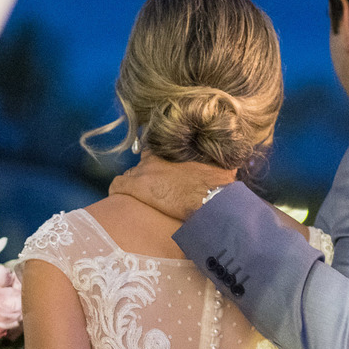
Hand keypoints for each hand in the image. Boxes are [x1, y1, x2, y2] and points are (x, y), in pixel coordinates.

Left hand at [108, 154, 235, 220]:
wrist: (209, 199)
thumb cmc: (217, 185)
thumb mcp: (220, 167)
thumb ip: (219, 161)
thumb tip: (230, 159)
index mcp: (175, 152)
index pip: (159, 149)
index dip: (160, 161)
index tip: (163, 171)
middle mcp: (157, 157)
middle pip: (144, 162)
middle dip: (147, 174)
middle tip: (155, 187)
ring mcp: (145, 171)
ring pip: (130, 174)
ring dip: (134, 184)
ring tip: (139, 195)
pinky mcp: (136, 187)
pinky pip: (118, 185)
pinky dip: (118, 190)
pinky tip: (118, 196)